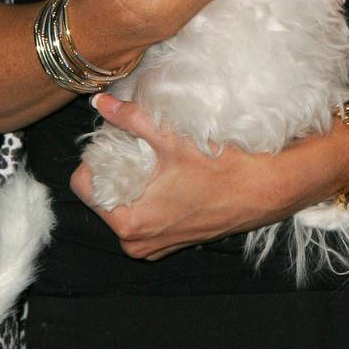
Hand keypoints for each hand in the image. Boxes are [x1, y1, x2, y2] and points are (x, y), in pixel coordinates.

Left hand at [69, 92, 290, 259]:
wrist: (264, 191)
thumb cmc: (221, 170)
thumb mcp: (171, 139)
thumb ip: (131, 118)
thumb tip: (101, 102)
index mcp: (128, 222)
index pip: (84, 187)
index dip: (94, 159)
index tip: (113, 141)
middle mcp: (136, 242)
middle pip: (102, 197)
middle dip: (113, 169)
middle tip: (132, 145)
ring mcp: (155, 246)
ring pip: (123, 208)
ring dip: (131, 183)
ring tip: (151, 159)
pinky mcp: (171, 243)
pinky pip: (144, 219)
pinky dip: (148, 198)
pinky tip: (166, 177)